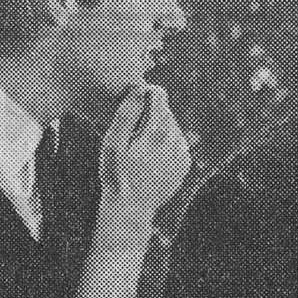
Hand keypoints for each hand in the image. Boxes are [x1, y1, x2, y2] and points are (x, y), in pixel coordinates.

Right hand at [98, 85, 192, 226]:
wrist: (131, 208)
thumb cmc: (116, 174)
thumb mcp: (112, 143)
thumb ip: (126, 114)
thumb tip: (138, 89)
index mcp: (157, 131)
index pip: (159, 94)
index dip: (145, 92)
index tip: (133, 100)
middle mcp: (176, 139)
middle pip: (166, 110)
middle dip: (149, 113)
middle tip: (130, 130)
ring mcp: (183, 152)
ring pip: (172, 126)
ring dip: (157, 129)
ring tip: (138, 147)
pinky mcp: (185, 163)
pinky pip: (176, 142)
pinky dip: (164, 143)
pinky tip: (149, 157)